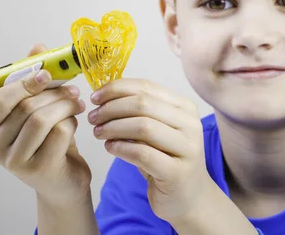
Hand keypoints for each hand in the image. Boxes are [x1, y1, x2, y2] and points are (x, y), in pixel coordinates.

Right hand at [0, 43, 91, 207]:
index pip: (0, 98)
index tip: (47, 74)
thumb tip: (37, 47)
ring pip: (41, 119)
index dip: (25, 82)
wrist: (62, 180)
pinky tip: (74, 124)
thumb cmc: (48, 141)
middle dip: (54, 94)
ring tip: (77, 105)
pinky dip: (71, 123)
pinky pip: (58, 134)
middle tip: (73, 91)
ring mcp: (14, 160)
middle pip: (26, 107)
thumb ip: (34, 79)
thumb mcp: (40, 108)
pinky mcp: (37, 169)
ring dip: (65, 106)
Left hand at [87, 78, 211, 222]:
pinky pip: (142, 153)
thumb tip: (104, 96)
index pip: (147, 87)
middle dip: (111, 108)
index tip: (95, 97)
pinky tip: (110, 148)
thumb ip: (139, 112)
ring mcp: (187, 148)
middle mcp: (191, 124)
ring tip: (98, 133)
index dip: (116, 89)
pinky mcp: (177, 172)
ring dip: (113, 127)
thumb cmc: (167, 159)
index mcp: (185, 107)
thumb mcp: (157, 130)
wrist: (189, 197)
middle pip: (143, 104)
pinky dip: (121, 148)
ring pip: (143, 126)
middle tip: (93, 117)